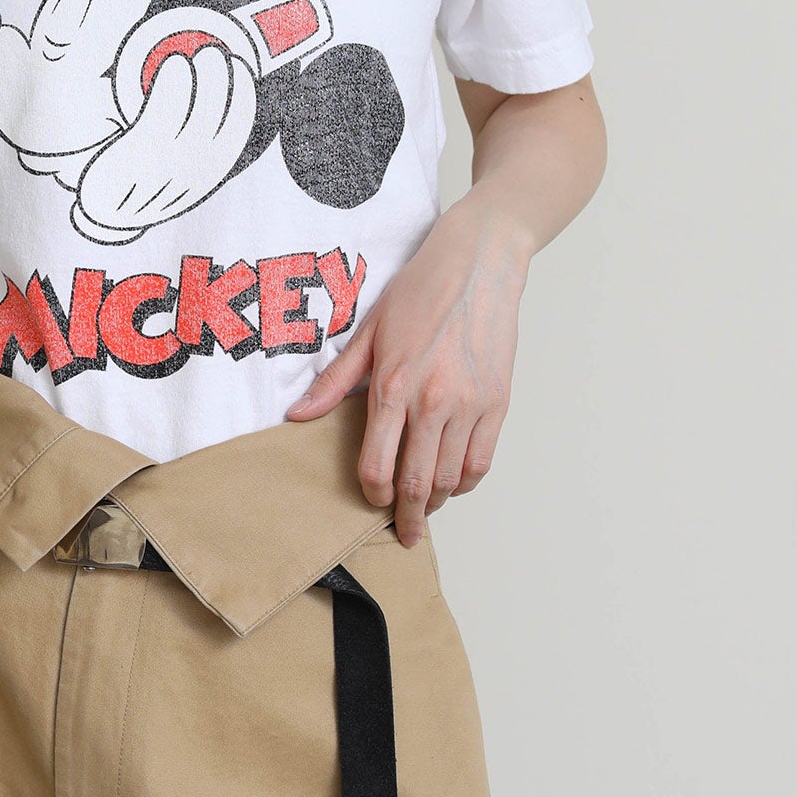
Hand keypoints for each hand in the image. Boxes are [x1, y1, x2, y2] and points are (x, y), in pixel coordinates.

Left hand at [284, 199, 530, 546]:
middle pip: (417, 484)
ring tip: (424, 508)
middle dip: (406, 517)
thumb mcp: (369, 331)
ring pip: (450, 479)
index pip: (378, 464)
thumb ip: (335, 381)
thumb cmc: (420, 290)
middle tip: (401, 533)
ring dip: (435, 502)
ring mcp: (470, 405)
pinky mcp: (498, 403)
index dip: (372, 494)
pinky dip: (465, 481)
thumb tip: (298, 415)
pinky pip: (481, 461)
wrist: (478, 264)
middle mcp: (433, 402)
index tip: (370, 501)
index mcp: (394, 385)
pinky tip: (452, 481)